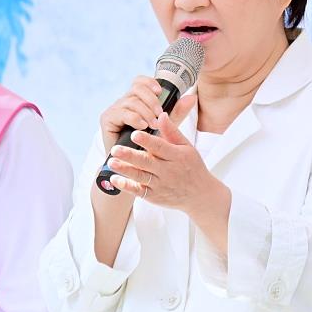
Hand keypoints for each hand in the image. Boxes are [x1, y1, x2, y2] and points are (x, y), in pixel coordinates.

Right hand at [99, 76, 191, 153]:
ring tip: (153, 124)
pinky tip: (142, 125)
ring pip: (131, 101)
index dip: (149, 82)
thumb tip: (192, 97)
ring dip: (145, 112)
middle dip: (151, 100)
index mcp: (137, 100)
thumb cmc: (150, 145)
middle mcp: (124, 102)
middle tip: (160, 114)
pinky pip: (122, 113)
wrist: (134, 166)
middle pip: (137, 89)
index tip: (160, 91)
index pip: (140, 81)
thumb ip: (177, 112)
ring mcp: (115, 109)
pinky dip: (134, 118)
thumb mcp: (166, 126)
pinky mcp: (107, 119)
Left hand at [107, 100, 223, 214]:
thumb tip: (161, 115)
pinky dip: (127, 187)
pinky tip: (115, 180)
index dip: (147, 141)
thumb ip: (172, 131)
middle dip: (130, 156)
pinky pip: (139, 192)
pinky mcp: (154, 196)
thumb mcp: (186, 147)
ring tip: (111, 162)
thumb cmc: (192, 166)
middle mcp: (168, 171)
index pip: (160, 147)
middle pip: (146, 162)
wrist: (200, 195)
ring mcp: (160, 185)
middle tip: (115, 149)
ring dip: (125, 170)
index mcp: (177, 156)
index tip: (134, 134)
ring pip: (140, 176)